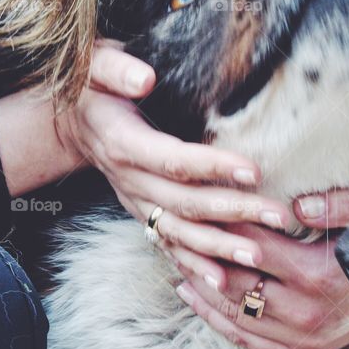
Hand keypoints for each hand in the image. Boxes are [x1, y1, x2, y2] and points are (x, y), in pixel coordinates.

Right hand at [56, 42, 288, 266]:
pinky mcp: (141, 214)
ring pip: (178, 232)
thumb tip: (145, 78)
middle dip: (233, 212)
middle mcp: (129, 181)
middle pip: (184, 203)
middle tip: (276, 216)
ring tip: (258, 258)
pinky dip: (193, 266)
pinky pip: (167, 246)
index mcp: (124, 144)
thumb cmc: (94, 86)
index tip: (253, 170)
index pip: (174, 160)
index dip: (213, 167)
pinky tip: (222, 284)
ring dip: (218, 248)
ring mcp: (135, 202)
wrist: (71, 121)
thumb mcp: (97, 64)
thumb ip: (118, 69)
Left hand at [169, 187, 348, 348]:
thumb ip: (337, 206)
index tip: (190, 205)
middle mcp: (303, 312)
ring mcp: (300, 337)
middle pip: (230, 281)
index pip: (250, 245)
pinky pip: (246, 338)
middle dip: (196, 255)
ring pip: (232, 312)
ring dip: (197, 286)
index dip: (217, 224)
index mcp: (315, 274)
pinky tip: (192, 296)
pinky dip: (214, 318)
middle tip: (165, 230)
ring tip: (170, 258)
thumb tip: (297, 205)